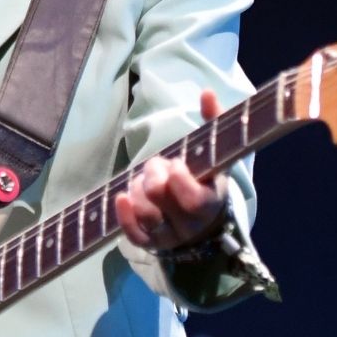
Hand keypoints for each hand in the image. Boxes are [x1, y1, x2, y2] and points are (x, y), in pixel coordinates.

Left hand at [116, 91, 229, 251]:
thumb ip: (214, 122)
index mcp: (212, 202)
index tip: (175, 163)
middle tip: (157, 164)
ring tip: (143, 178)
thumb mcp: (215, 154)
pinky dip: (124, 214)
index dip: (178, 180)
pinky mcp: (151, 244)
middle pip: (162, 200)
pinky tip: (121, 196)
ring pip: (146, 215)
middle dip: (153, 175)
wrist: (203, 218)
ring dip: (137, 190)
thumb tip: (206, 92)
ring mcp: (170, 236)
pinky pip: (133, 234)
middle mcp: (192, 224)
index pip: (193, 200)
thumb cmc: (207, 178)